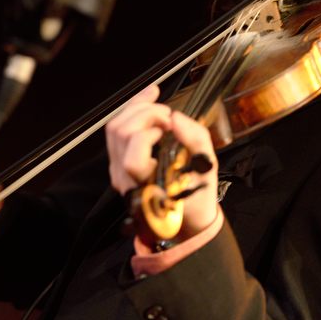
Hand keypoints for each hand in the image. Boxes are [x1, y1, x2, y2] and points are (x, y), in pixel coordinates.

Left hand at [105, 85, 219, 240]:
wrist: (186, 216)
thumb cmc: (197, 195)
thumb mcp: (207, 167)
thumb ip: (196, 139)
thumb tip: (176, 118)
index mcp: (147, 188)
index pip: (133, 158)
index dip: (149, 133)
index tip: (170, 127)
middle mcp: (126, 181)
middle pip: (120, 134)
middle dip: (144, 113)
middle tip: (167, 114)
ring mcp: (117, 171)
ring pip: (113, 129)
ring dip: (136, 109)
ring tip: (158, 106)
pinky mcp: (116, 162)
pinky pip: (115, 132)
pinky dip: (131, 112)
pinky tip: (147, 103)